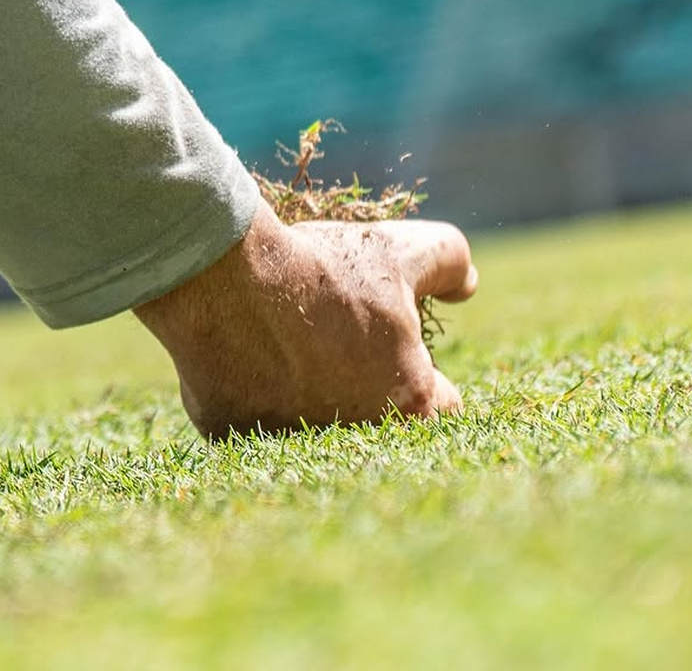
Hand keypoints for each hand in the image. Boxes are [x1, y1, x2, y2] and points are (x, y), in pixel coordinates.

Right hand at [134, 202, 477, 437]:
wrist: (225, 278)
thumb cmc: (324, 269)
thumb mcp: (402, 249)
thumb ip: (449, 261)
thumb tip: (466, 284)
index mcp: (409, 404)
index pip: (441, 404)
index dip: (423, 370)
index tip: (395, 344)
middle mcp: (355, 439)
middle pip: (375, 420)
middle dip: (365, 387)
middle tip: (340, 342)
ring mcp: (289, 443)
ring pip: (313, 422)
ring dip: (310, 393)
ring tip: (290, 343)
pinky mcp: (232, 436)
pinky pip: (252, 418)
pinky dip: (253, 390)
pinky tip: (246, 352)